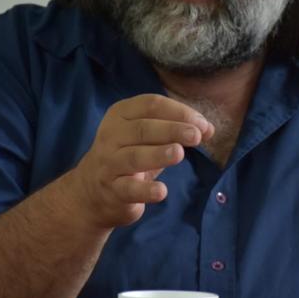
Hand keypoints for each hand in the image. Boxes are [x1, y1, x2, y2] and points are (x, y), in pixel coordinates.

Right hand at [68, 94, 213, 228]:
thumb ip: (175, 130)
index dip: (178, 111)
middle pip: (142, 129)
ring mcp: (109, 163)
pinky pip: (128, 189)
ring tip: (179, 153)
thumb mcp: (148, 138)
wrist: (91, 192)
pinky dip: (145, 190)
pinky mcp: (111, 190)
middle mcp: (111, 135)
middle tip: (196, 135)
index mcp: (121, 114)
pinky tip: (161, 191)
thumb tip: (208, 129)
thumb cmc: (128, 156)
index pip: (150, 105)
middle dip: (172, 130)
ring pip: (133, 157)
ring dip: (158, 154)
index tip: (202, 123)